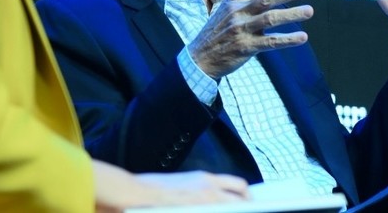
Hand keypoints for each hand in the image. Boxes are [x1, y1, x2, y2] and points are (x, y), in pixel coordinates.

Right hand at [93, 160, 247, 211]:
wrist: (138, 192)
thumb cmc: (154, 190)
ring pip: (234, 206)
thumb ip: (199, 191)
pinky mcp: (198, 208)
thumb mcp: (182, 184)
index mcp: (206, 178)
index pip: (238, 185)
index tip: (249, 203)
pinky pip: (220, 212)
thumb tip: (211, 201)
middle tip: (249, 211)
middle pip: (243, 196)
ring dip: (237, 209)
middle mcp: (210, 186)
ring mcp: (205, 199)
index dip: (247, 196)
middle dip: (249, 204)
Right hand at [187, 0, 312, 79]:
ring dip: (292, 15)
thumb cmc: (216, 32)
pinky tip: (302, 37)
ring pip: (271, 19)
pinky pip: (271, 42)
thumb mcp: (224, 10)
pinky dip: (287, 39)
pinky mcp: (246, 47)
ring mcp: (242, 30)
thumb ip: (244, 0)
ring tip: (309, 11)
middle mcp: (238, 12)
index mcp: (234, 0)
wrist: (199, 58)